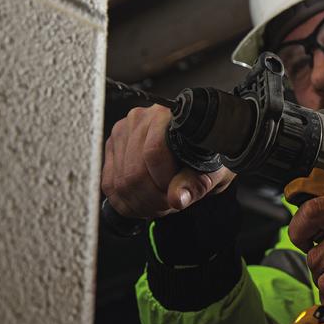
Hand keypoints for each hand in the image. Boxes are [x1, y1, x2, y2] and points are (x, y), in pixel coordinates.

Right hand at [101, 105, 235, 219]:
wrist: (198, 148)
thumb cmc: (209, 156)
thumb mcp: (214, 171)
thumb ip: (196, 183)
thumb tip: (177, 198)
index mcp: (170, 117)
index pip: (154, 154)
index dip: (164, 184)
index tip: (176, 198)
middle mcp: (142, 119)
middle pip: (134, 171)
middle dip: (151, 199)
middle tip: (168, 206)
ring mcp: (123, 131)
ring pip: (120, 181)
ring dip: (140, 203)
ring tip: (160, 204)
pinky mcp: (113, 145)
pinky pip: (109, 182)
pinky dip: (126, 200)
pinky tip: (144, 202)